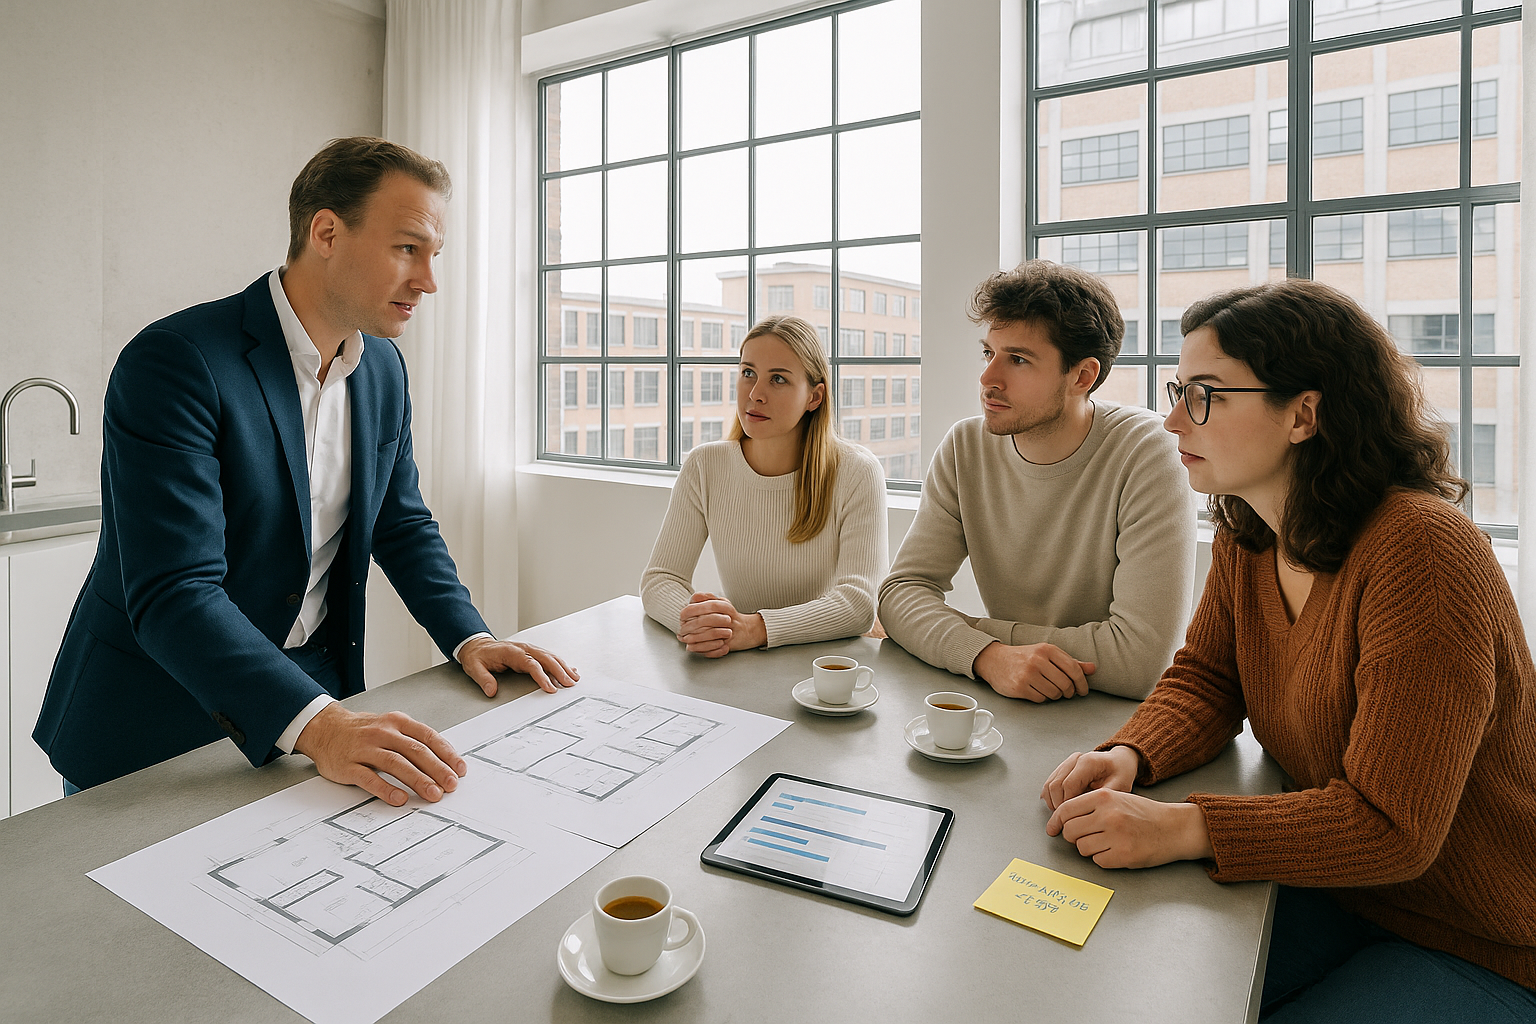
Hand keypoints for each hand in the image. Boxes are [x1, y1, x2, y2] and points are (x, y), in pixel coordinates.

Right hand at [294, 703, 465, 806]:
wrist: (324, 728)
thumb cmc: (363, 731)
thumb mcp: (391, 726)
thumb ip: (414, 740)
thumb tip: (444, 760)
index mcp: (397, 722)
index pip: (427, 736)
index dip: (446, 753)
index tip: (460, 769)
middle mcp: (383, 733)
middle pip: (415, 751)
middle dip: (437, 769)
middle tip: (451, 785)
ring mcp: (365, 749)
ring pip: (395, 763)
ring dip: (417, 780)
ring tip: (433, 793)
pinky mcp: (348, 765)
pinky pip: (369, 778)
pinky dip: (386, 789)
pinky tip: (399, 798)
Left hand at [459, 637, 578, 695]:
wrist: (477, 646)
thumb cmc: (478, 656)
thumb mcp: (474, 667)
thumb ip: (483, 679)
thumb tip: (491, 691)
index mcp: (511, 652)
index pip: (531, 663)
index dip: (542, 676)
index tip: (550, 688)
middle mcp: (523, 649)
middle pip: (545, 658)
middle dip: (560, 671)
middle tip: (569, 684)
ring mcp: (529, 649)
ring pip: (550, 657)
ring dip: (563, 667)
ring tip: (574, 678)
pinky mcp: (531, 653)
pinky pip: (549, 657)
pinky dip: (560, 664)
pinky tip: (570, 670)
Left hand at [677, 592, 766, 657]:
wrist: (750, 630)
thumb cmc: (731, 617)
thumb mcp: (721, 603)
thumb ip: (707, 598)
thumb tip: (694, 597)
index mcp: (724, 605)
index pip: (706, 605)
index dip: (691, 611)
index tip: (682, 616)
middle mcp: (728, 617)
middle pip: (706, 620)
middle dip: (690, 626)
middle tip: (681, 630)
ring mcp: (730, 631)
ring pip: (709, 635)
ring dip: (694, 638)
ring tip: (685, 639)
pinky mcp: (730, 644)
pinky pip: (715, 647)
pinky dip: (703, 648)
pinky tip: (694, 648)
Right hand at [973, 641, 1094, 701]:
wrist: (994, 660)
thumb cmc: (1024, 657)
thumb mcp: (1047, 654)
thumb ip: (1070, 662)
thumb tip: (1093, 668)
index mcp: (1047, 649)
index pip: (1074, 669)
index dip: (1082, 683)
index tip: (1083, 690)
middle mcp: (1038, 660)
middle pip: (1066, 684)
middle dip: (1069, 692)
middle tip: (1066, 692)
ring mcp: (1028, 674)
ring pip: (1054, 693)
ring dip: (1055, 695)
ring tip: (1048, 689)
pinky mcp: (1019, 687)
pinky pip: (1041, 699)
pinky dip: (1042, 697)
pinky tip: (1036, 690)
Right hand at [1040, 746, 1139, 809]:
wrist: (1119, 762)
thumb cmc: (1121, 773)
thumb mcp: (1119, 787)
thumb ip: (1103, 799)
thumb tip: (1087, 813)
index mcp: (1088, 762)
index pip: (1068, 785)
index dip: (1067, 804)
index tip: (1072, 818)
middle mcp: (1075, 759)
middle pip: (1055, 785)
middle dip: (1058, 806)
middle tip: (1066, 821)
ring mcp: (1068, 762)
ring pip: (1050, 784)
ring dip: (1052, 802)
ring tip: (1063, 815)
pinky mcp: (1063, 767)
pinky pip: (1050, 782)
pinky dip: (1050, 797)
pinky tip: (1058, 807)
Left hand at [1045, 790, 1213, 868]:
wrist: (1174, 827)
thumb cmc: (1143, 813)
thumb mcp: (1117, 798)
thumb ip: (1090, 805)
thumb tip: (1062, 820)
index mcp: (1104, 797)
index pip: (1065, 810)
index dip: (1055, 822)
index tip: (1052, 829)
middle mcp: (1108, 815)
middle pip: (1070, 831)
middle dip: (1073, 837)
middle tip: (1086, 836)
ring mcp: (1116, 836)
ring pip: (1081, 848)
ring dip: (1089, 848)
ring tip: (1106, 842)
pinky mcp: (1123, 855)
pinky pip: (1098, 860)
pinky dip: (1103, 858)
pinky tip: (1116, 851)